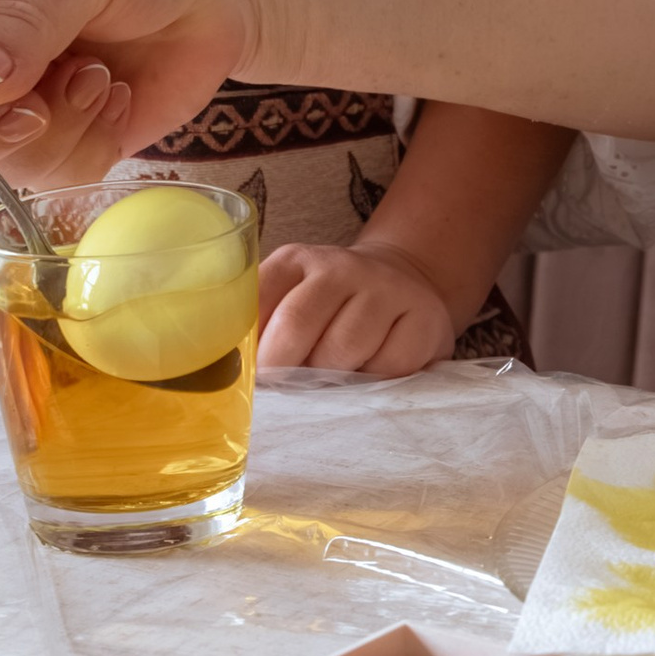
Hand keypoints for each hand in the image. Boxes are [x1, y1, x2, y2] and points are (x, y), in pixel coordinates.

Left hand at [258, 236, 461, 376]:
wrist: (401, 285)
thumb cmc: (330, 312)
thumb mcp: (288, 305)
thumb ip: (259, 331)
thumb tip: (230, 378)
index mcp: (295, 261)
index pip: (258, 304)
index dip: (251, 352)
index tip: (252, 382)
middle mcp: (340, 267)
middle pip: (297, 325)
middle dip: (284, 371)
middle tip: (288, 394)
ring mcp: (386, 289)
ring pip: (344, 350)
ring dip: (331, 380)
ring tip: (331, 383)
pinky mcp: (424, 319)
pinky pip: (389, 366)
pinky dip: (374, 383)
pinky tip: (372, 375)